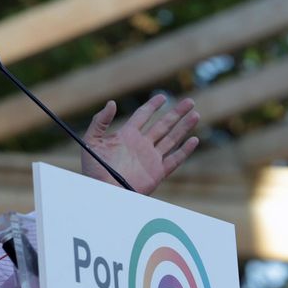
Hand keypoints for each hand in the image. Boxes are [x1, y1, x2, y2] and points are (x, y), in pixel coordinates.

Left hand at [81, 95, 198, 194]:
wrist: (103, 191)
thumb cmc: (94, 169)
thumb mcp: (92, 141)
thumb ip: (99, 121)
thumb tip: (112, 102)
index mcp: (127, 135)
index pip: (143, 116)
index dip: (153, 105)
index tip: (163, 96)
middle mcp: (141, 145)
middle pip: (163, 125)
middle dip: (176, 113)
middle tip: (190, 101)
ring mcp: (150, 158)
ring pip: (171, 139)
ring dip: (184, 127)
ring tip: (195, 114)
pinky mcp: (157, 172)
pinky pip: (174, 159)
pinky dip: (184, 150)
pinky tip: (194, 140)